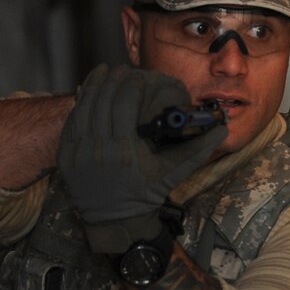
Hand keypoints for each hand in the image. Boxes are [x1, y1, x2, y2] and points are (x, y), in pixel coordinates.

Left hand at [57, 64, 226, 252]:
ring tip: (104, 72)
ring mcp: (79, 151)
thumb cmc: (147, 194)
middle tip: (122, 70)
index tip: (139, 76)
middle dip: (113, 79)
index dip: (131, 84)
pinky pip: (72, 121)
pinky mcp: (67, 155)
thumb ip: (198, 150)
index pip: (124, 103)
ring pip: (84, 106)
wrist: (116, 219)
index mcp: (125, 150)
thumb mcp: (174, 173)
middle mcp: (99, 149)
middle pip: (103, 99)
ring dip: (95, 85)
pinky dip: (81, 103)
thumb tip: (222, 129)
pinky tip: (89, 91)